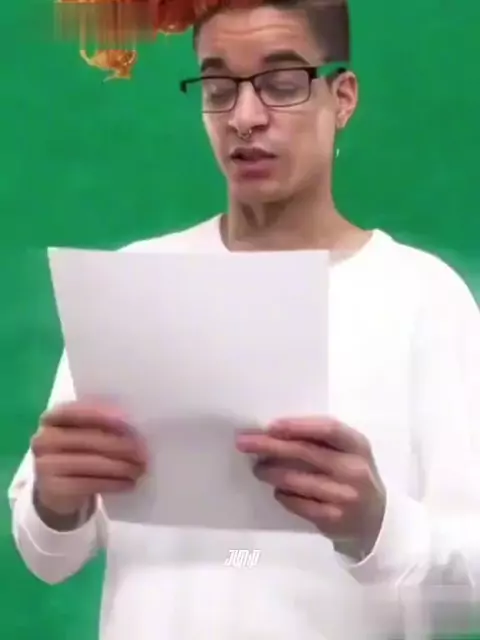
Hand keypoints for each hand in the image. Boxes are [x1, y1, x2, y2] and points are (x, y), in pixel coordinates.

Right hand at [31, 401, 146, 516]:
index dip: (102, 415)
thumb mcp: (82, 433)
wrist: (56, 490)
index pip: (76, 412)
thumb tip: (135, 424)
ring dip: (121, 466)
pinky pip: (88, 484)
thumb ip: (100, 423)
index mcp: (52, 418)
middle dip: (120, 444)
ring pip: (90, 463)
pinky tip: (129, 483)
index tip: (128, 420)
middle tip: (143, 451)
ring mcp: (44, 465)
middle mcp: (43, 439)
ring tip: (140, 468)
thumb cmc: (77, 452)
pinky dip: (112, 483)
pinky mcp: (52, 489)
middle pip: (88, 439)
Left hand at [236, 416, 385, 558]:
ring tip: (258, 469)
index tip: (271, 426)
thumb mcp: (349, 453)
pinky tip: (277, 490)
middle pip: (306, 452)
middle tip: (245, 443)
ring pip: (297, 480)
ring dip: (271, 472)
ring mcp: (345, 496)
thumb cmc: (353, 475)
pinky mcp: (334, 520)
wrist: (376, 521)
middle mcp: (354, 469)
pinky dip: (283, 495)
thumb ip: (321, 441)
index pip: (328, 429)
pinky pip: (298, 504)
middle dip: (271, 446)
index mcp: (357, 445)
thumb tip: (274, 432)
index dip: (298, 426)